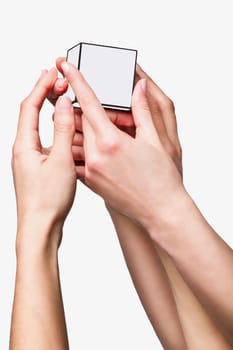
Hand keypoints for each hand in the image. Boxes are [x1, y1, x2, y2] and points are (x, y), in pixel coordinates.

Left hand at [12, 68, 76, 249]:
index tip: (53, 72)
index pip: (29, 105)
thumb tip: (64, 104)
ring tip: (63, 100)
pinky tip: (66, 132)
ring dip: (49, 111)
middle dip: (43, 93)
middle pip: (30, 113)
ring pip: (38, 128)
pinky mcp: (38, 170)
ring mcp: (30, 160)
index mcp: (24, 145)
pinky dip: (54, 130)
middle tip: (58, 80)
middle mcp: (23, 151)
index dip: (41, 85)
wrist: (40, 228)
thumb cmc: (48, 201)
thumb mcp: (61, 160)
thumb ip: (63, 130)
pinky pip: (45, 142)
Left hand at [61, 61, 184, 230]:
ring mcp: (89, 171)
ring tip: (99, 130)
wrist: (159, 212)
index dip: (77, 80)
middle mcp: (95, 156)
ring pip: (76, 138)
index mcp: (111, 142)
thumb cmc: (162, 179)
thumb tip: (139, 87)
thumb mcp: (155, 141)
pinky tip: (97, 147)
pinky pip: (78, 157)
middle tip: (101, 108)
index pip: (89, 102)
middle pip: (79, 119)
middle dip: (86, 107)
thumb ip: (143, 110)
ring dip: (82, 127)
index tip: (67, 64)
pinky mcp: (88, 182)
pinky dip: (82, 146)